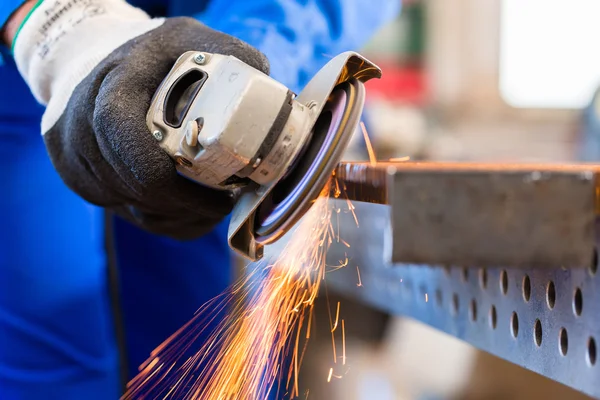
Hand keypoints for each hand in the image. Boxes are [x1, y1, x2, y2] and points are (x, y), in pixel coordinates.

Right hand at [12, 1, 268, 238]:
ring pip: (136, 209)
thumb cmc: (152, 58)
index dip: (174, 182)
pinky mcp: (80, 180)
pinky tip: (190, 210)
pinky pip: (128, 215)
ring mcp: (75, 157)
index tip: (220, 194)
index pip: (131, 146)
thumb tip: (267, 86)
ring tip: (212, 206)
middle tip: (226, 204)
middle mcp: (81, 125)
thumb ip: (228, 55)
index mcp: (112, 88)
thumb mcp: (188, 40)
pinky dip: (166, 220)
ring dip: (180, 214)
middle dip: (188, 203)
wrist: (96, 64)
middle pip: (137, 189)